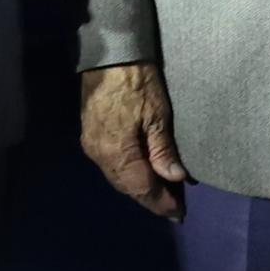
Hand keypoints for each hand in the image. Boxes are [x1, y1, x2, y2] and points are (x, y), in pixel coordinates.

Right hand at [80, 61, 184, 219]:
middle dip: (151, 198)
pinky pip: (111, 166)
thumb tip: (175, 179)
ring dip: (139, 188)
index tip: (179, 214)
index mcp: (117, 153)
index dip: (161, 203)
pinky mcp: (90, 137)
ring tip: (161, 193)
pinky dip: (128, 174)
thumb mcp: (157, 115)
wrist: (108, 55)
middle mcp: (100, 156)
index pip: (142, 188)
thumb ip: (163, 150)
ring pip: (118, 178)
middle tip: (174, 206)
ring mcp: (92, 146)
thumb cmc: (136, 82)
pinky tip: (141, 173)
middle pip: (128, 187)